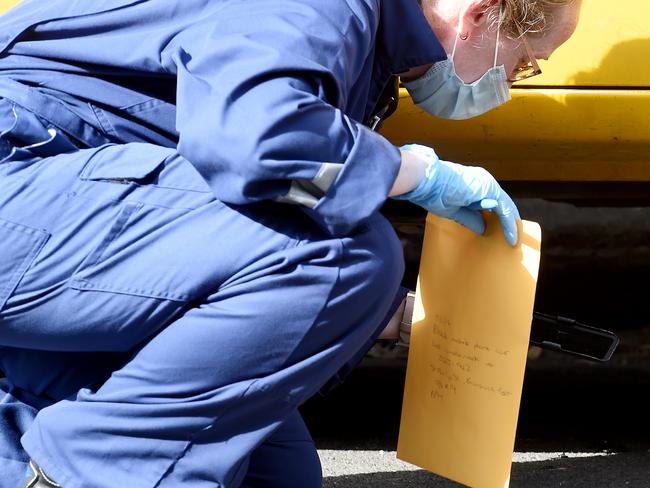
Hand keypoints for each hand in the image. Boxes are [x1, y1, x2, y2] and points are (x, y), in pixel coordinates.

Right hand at [393, 144, 519, 245]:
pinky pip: (504, 210)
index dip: (498, 216)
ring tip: (514, 240)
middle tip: (513, 236)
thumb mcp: (455, 211)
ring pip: (506, 207)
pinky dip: (509, 225)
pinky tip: (511, 237)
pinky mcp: (490, 190)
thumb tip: (483, 228)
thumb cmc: (434, 193)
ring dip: (511, 225)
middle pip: (502, 203)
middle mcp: (484, 181)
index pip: (492, 201)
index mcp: (475, 184)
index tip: (500, 230)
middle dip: (508, 220)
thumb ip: (471, 218)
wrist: (428, 182)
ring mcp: (488, 184)